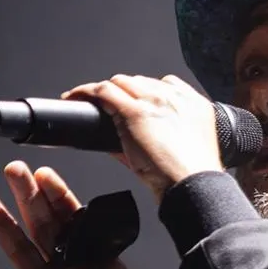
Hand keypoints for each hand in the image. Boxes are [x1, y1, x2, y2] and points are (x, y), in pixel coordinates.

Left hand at [61, 73, 223, 198]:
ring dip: (104, 90)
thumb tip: (127, 142)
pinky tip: (74, 97)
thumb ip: (163, 138)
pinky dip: (85, 92)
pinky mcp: (134, 112)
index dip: (143, 92)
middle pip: (139, 82)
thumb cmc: (190, 178)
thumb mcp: (184, 150)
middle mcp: (173, 98)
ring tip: (86, 100)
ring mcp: (153, 102)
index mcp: (193, 105)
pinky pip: (103, 91)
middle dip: (123, 92)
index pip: (163, 86)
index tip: (132, 101)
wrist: (192, 186)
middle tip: (108, 106)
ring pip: (120, 83)